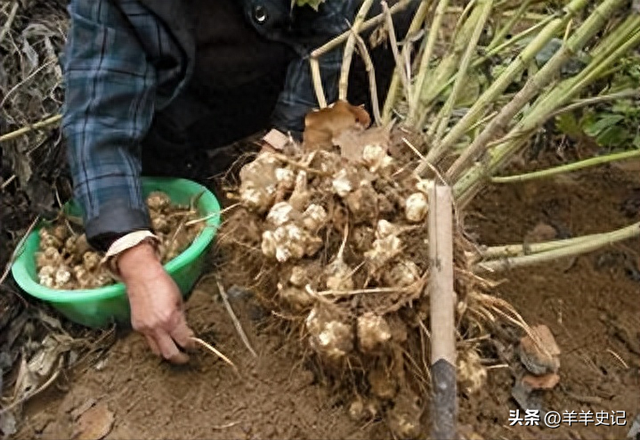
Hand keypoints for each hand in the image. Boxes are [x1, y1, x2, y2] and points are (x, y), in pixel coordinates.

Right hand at [118, 242, 194, 363]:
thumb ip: (182, 318)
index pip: (184, 342)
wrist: (141, 275)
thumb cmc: (163, 283)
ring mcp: (145, 329)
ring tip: (175, 350)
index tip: (195, 346)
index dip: (192, 346)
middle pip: (170, 354)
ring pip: (157, 351)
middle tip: (187, 357)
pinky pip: (148, 341)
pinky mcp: (137, 327)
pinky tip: (163, 338)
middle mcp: (157, 327)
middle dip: (180, 358)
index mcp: (171, 319)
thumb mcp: (179, 300)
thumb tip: (187, 332)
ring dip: (167, 353)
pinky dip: (157, 342)